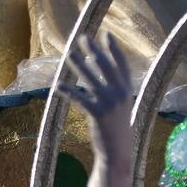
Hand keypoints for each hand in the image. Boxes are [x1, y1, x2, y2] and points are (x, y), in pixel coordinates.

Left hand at [58, 34, 132, 168]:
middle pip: (105, 65)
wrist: (118, 153)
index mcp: (127, 91)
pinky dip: (68, 91)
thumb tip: (103, 76)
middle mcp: (120, 94)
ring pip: (90, 78)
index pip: (122, 64)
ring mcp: (109, 103)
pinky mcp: (97, 114)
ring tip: (69, 53)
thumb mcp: (122, 107)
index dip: (114, 48)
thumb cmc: (118, 129)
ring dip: (78, 63)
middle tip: (83, 37)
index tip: (106, 34)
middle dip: (94, 49)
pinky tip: (58, 86)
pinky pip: (79, 98)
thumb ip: (117, 90)